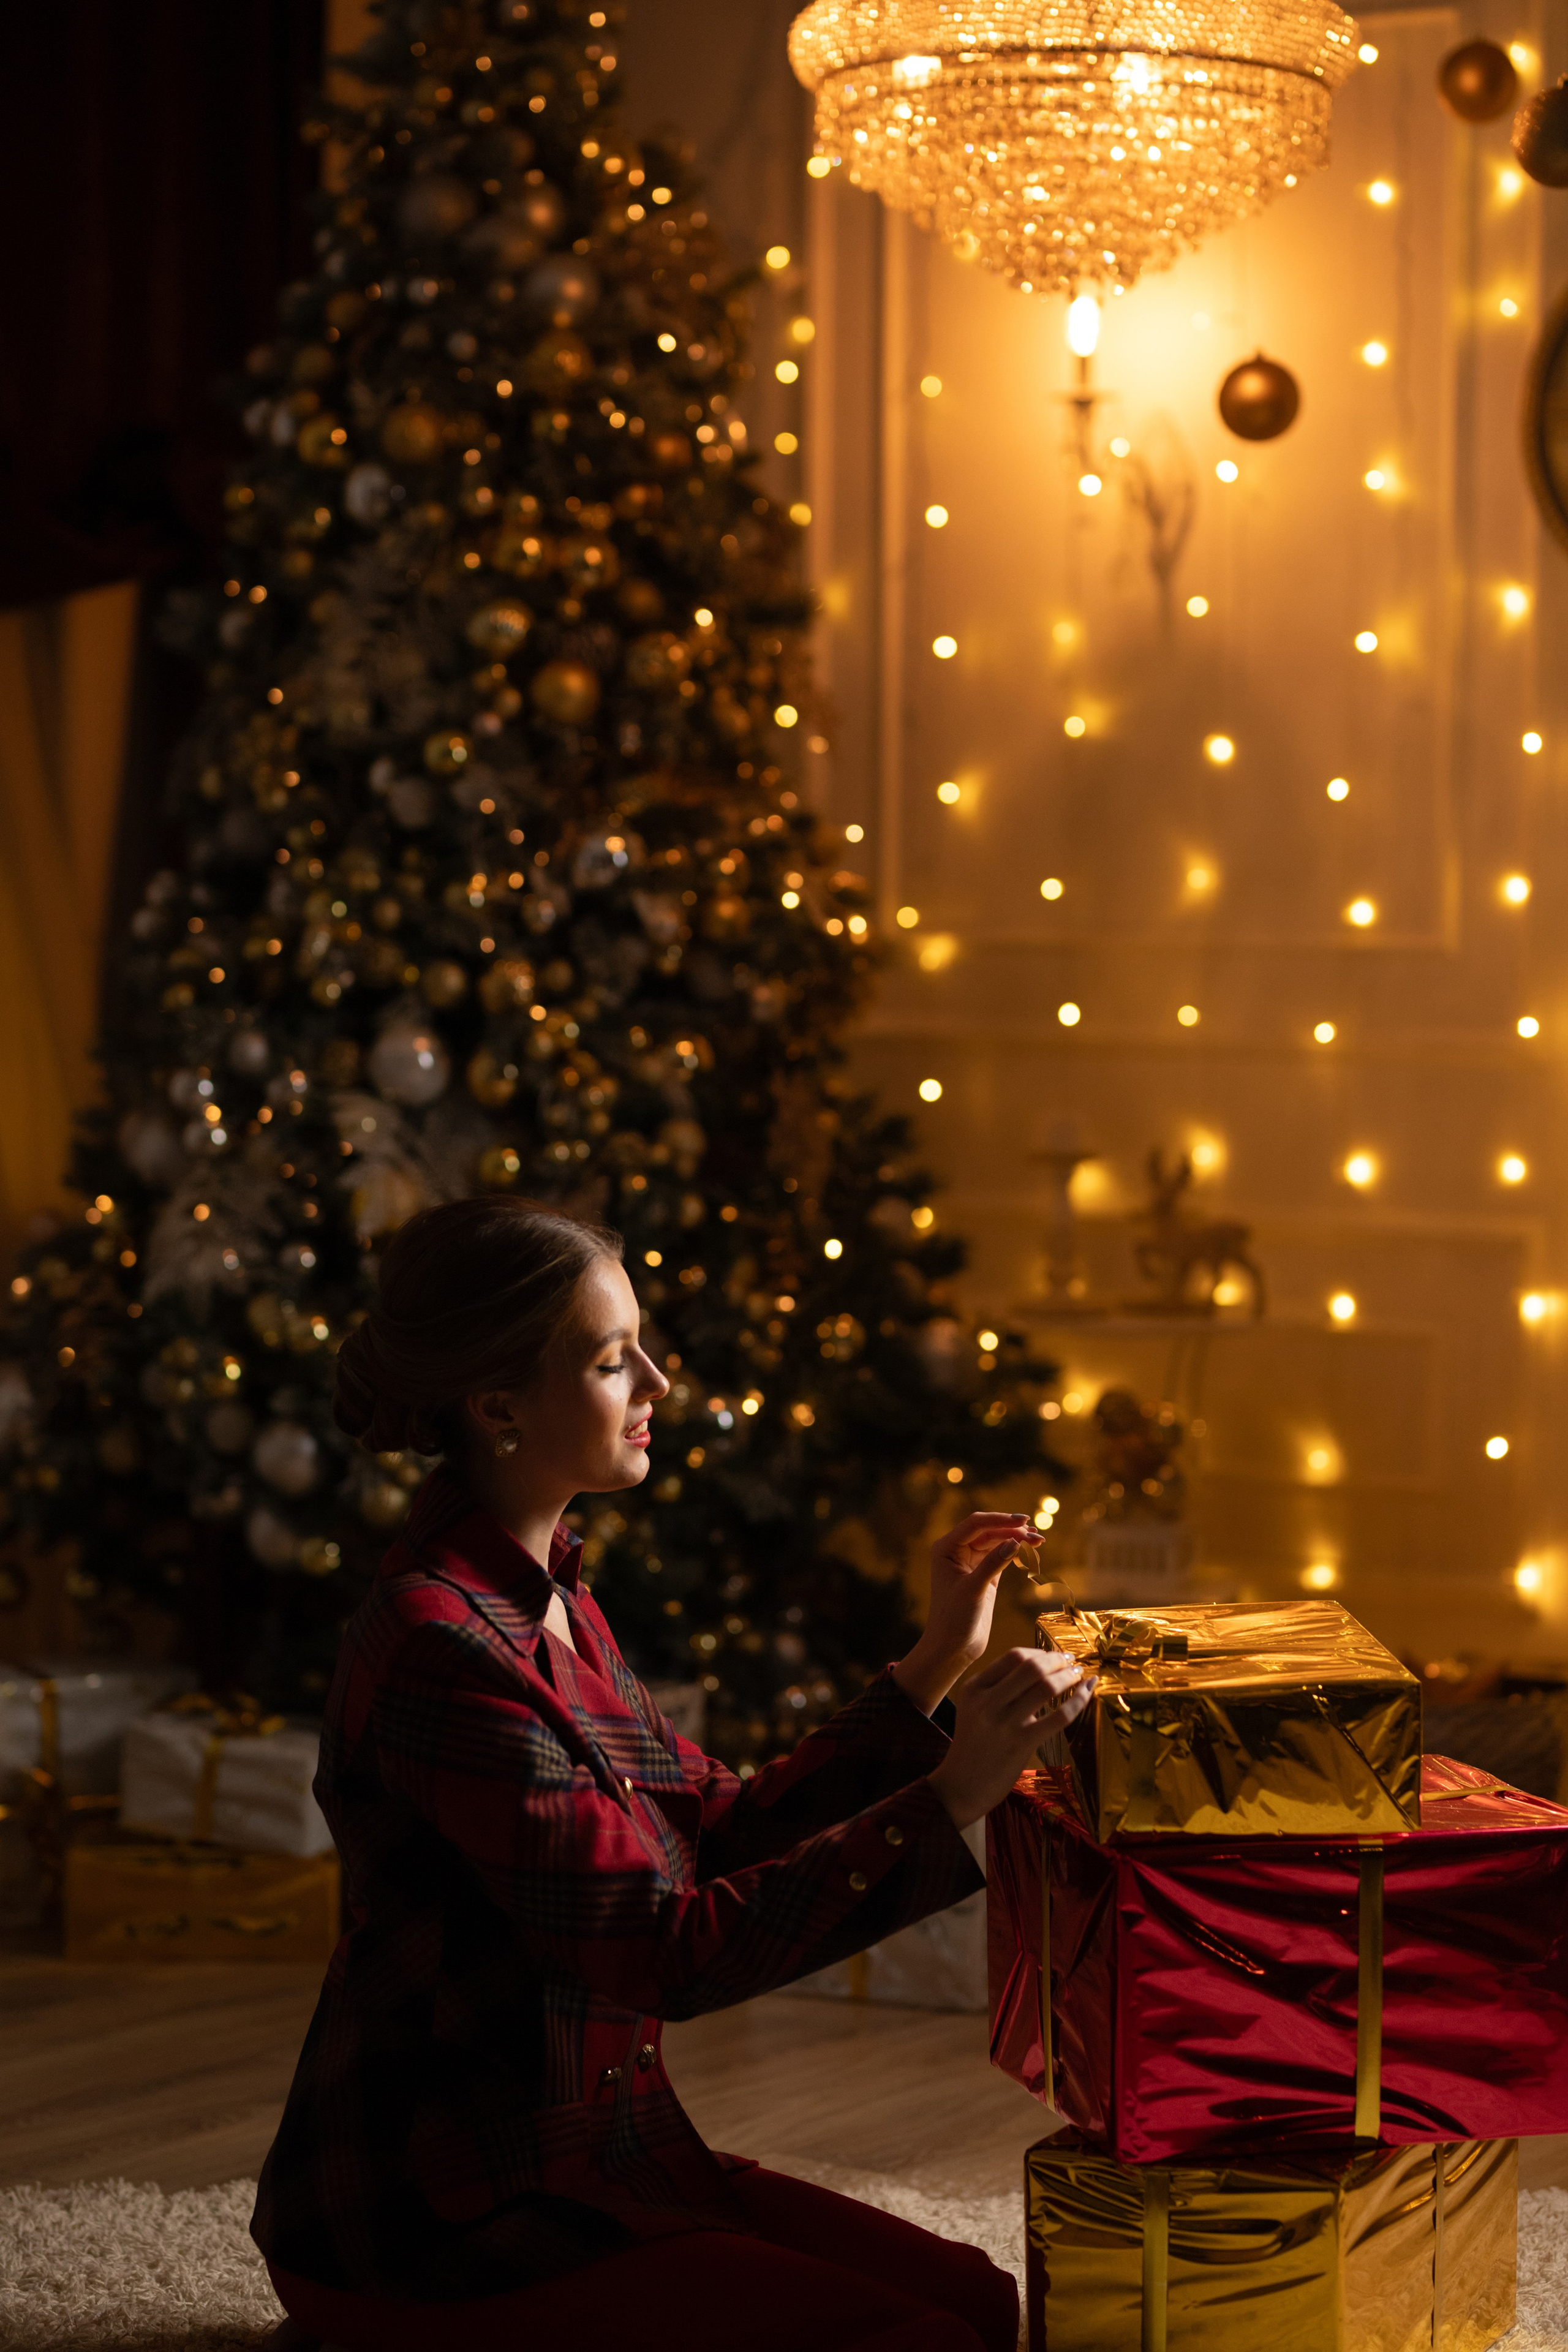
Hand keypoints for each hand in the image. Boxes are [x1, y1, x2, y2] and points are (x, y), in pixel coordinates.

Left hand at [892, 1511, 1035, 1713]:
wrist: (953, 1647)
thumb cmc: (954, 1619)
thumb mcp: (974, 1589)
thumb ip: (993, 1563)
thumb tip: (1015, 1541)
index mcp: (946, 1548)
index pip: (975, 1524)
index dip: (1000, 1520)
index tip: (1024, 1521)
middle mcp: (956, 1550)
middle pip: (988, 1530)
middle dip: (1012, 1530)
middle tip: (1037, 1535)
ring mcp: (971, 1561)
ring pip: (997, 1541)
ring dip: (1017, 1539)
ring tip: (1039, 1540)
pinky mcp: (984, 1574)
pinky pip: (1001, 1555)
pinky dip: (1016, 1552)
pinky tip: (1030, 1550)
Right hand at [927, 1649, 1095, 1830]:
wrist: (962, 1785)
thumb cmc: (974, 1745)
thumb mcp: (974, 1709)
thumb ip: (998, 1688)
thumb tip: (1042, 1666)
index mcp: (974, 1688)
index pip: (1013, 1656)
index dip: (1040, 1652)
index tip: (1054, 1656)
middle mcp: (987, 1701)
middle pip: (1031, 1667)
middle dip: (1058, 1660)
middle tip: (1072, 1662)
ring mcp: (1004, 1723)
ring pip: (1046, 1687)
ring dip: (1070, 1677)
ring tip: (1080, 1676)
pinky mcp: (1021, 1743)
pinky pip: (1059, 1716)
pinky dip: (1078, 1701)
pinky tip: (1087, 1694)